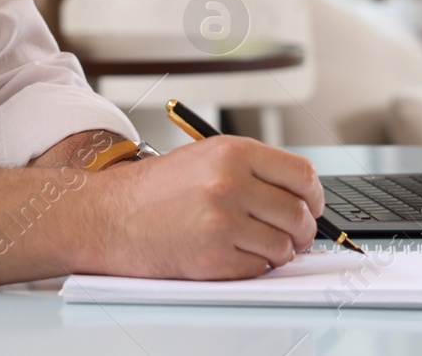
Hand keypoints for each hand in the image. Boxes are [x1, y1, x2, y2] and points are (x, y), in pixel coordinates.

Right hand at [86, 136, 324, 279]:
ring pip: (283, 246)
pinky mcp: (213, 257)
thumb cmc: (152, 190)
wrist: (108, 216)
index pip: (302, 174)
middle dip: (300, 230)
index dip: (314, 196)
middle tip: (289, 235)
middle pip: (298, 214)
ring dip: (277, 252)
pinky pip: (258, 269)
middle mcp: (231, 183)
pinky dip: (252, 267)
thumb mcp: (204, 158)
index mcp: (232, 152)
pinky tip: (232, 255)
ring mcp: (222, 221)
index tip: (311, 206)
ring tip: (254, 245)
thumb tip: (298, 195)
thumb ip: (252, 170)